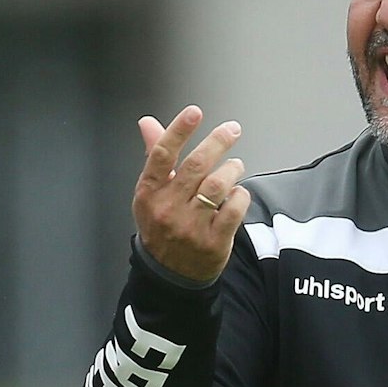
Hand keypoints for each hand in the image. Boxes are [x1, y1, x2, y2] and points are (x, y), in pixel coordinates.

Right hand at [133, 106, 250, 283]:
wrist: (169, 274)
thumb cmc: (161, 225)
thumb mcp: (151, 193)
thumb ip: (155, 156)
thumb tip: (147, 122)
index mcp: (149, 193)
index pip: (161, 155)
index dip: (178, 130)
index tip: (194, 112)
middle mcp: (167, 209)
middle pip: (196, 166)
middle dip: (218, 142)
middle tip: (232, 129)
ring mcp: (190, 227)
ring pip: (218, 185)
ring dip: (232, 169)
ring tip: (236, 165)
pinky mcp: (213, 242)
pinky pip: (233, 209)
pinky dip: (240, 196)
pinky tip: (238, 194)